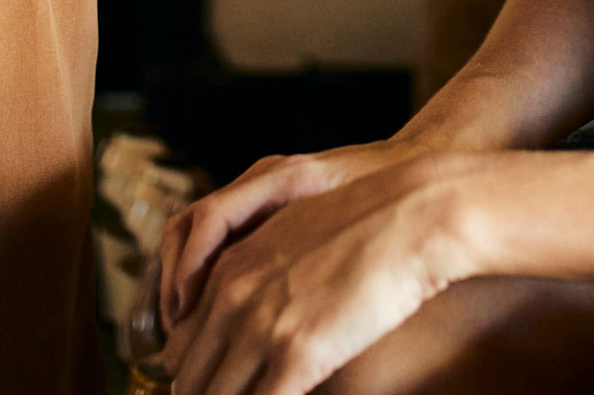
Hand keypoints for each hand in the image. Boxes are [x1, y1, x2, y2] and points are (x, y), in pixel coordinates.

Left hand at [163, 150, 491, 394]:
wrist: (411, 216)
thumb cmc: (367, 225)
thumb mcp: (293, 237)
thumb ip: (259, 273)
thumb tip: (253, 313)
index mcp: (229, 270)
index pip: (181, 341)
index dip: (193, 374)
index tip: (207, 387)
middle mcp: (234, 298)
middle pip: (190, 376)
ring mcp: (263, 327)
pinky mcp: (299, 355)